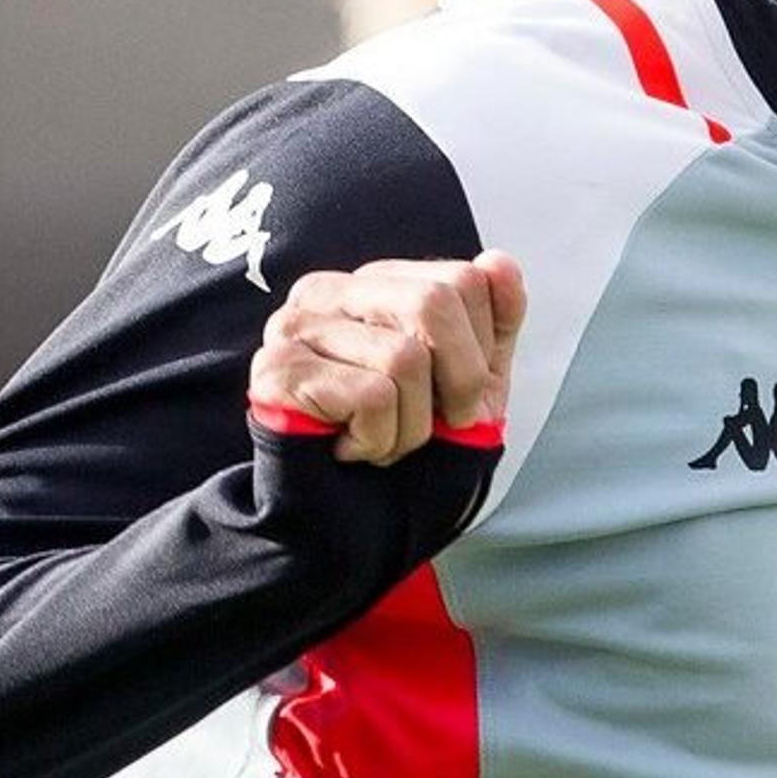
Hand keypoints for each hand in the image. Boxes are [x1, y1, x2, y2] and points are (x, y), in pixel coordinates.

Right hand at [247, 251, 527, 464]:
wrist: (351, 516)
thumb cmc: (406, 434)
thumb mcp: (473, 375)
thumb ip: (495, 316)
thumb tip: (499, 261)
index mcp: (375, 281)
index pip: (463, 279)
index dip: (480, 348)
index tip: (456, 393)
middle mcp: (328, 290)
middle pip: (434, 303)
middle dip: (458, 382)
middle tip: (435, 423)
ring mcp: (294, 326)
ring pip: (404, 358)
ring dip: (413, 426)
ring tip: (383, 438)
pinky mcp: (277, 372)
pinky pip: (371, 396)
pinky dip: (379, 440)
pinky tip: (351, 448)